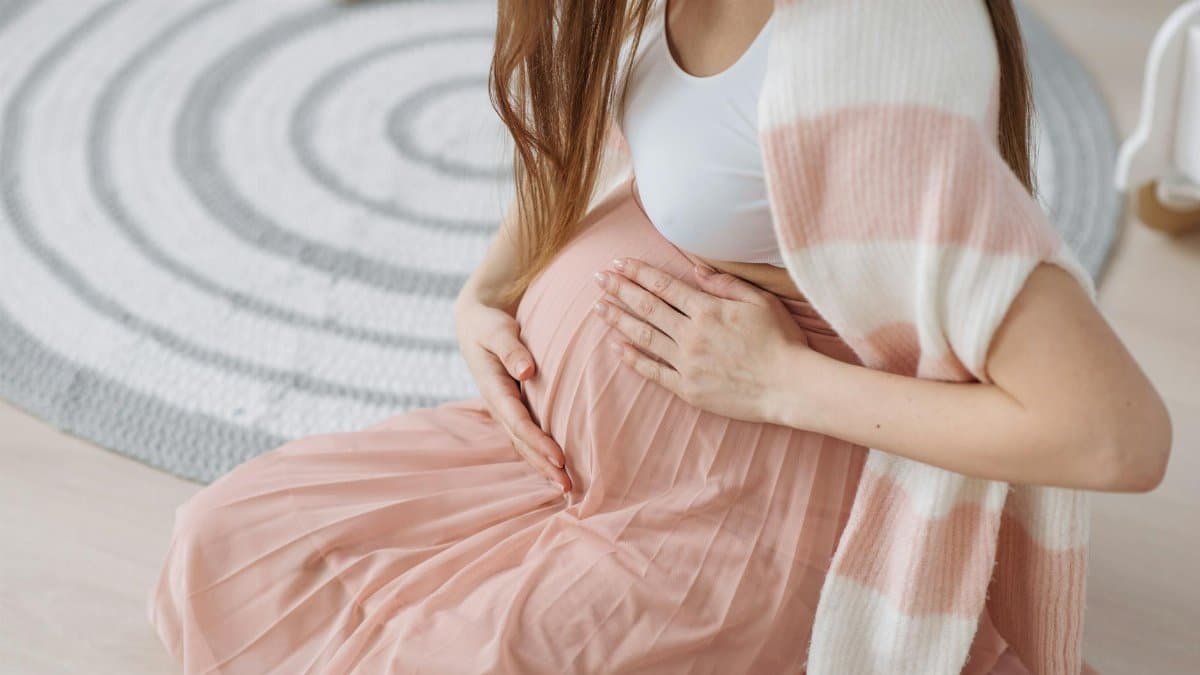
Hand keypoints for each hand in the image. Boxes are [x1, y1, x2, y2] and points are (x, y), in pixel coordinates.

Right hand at [453, 294, 570, 492]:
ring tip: (567, 488)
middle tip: (568, 488)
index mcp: (493, 388)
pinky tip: (558, 468)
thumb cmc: (489, 324)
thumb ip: (511, 348)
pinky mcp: (513, 408)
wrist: (476, 322)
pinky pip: (527, 436)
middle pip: (522, 442)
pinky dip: (541, 454)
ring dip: (543, 466)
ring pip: (524, 445)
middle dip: (544, 466)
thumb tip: (526, 371)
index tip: (560, 458)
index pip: (518, 422)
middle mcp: (498, 405)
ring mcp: (505, 409)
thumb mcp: (496, 330)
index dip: (538, 442)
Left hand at [591, 258, 813, 424]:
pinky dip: (633, 358)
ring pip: (644, 337)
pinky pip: (653, 371)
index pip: (663, 286)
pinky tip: (617, 347)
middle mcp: (691, 334)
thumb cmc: (781, 341)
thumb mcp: (760, 301)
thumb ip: (725, 283)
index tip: (618, 264)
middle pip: (647, 307)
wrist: (789, 386)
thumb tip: (697, 268)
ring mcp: (687, 363)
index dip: (638, 273)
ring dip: (619, 320)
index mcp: (707, 309)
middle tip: (598, 279)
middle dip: (620, 290)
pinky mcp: (687, 389)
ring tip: (599, 308)